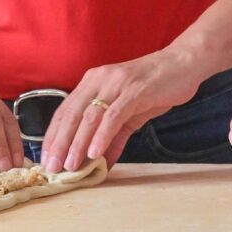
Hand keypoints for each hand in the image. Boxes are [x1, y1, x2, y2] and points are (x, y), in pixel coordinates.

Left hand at [40, 49, 202, 171]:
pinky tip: (95, 153)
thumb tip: (102, 162)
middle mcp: (99, 80)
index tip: (46, 159)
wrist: (184, 64)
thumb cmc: (157, 86)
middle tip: (52, 167)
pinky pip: (113, 116)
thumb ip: (114, 136)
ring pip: (90, 117)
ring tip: (70, 165)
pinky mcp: (135, 91)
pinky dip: (102, 135)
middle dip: (60, 143)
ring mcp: (117, 84)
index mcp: (93, 82)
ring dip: (78, 144)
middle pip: (71, 115)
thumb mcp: (130, 113)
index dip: (53, 136)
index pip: (65, 111)